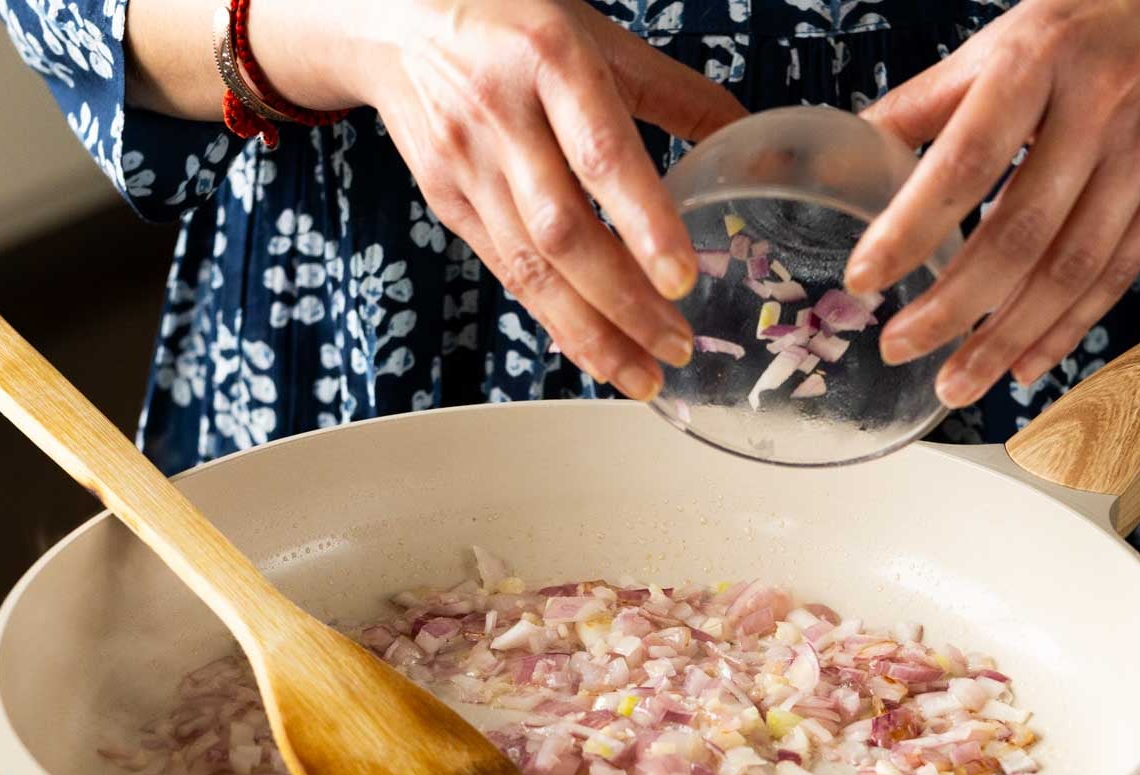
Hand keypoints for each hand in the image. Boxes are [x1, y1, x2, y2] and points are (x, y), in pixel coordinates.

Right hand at [308, 0, 745, 401]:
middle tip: (677, 346)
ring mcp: (468, 165)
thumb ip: (671, 91)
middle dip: (624, 303)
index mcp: (552, 62)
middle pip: (563, 231)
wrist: (393, 18)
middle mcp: (503, 117)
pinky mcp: (447, 202)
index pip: (602, 155)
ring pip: (530, 267)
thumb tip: (746, 139)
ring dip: (590, 332)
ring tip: (641, 375)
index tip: (682, 280)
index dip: (644, 223)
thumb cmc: (508, 20)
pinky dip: (551, 316)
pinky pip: (505, 271)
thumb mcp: (596, 34)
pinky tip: (590, 348)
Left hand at [844, 0, 1139, 407]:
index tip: (864, 278)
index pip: (964, 161)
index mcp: (1037, 60)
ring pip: (1072, 268)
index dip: (911, 228)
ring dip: (1007, 338)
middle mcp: (1100, 106)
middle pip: (1020, 233)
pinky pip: (1120, 271)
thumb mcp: (1010, 34)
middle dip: (953, 306)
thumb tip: (848, 157)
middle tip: (898, 347)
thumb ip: (930, 100)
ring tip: (956, 383)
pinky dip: (1069, 328)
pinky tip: (1025, 364)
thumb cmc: (1099, 11)